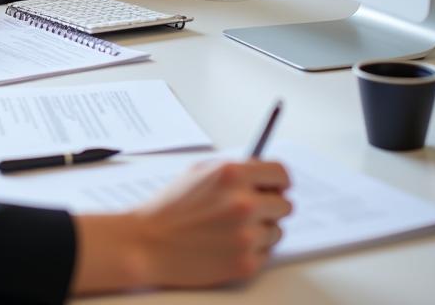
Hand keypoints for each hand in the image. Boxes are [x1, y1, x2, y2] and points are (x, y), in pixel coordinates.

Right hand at [72, 159, 290, 293]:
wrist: (149, 242)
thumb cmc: (172, 206)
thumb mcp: (199, 172)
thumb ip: (236, 171)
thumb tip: (268, 176)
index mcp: (232, 175)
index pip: (281, 174)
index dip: (280, 181)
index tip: (278, 187)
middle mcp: (243, 203)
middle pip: (285, 205)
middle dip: (269, 206)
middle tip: (249, 210)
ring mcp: (246, 235)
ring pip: (276, 231)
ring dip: (260, 230)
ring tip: (230, 229)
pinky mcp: (246, 263)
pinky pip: (266, 253)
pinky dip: (251, 250)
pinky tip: (226, 245)